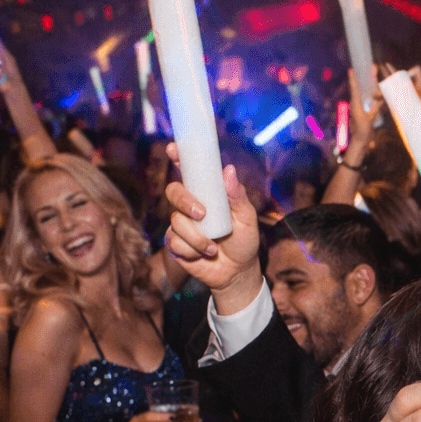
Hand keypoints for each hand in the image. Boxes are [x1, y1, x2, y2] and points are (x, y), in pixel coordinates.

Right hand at [164, 151, 262, 301]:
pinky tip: (203, 255)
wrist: (237, 272)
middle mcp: (191, 205)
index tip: (173, 148)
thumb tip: (229, 170)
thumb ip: (238, 196)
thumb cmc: (243, 241)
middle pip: (174, 191)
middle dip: (185, 201)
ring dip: (197, 238)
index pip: (190, 171)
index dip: (178, 156)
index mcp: (208, 194)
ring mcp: (181, 224)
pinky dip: (192, 251)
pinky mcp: (175, 243)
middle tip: (202, 214)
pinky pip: (175, 242)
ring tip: (214, 247)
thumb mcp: (247, 218)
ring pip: (176, 222)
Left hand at [347, 67, 380, 149]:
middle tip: (362, 71)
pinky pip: (361, 101)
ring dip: (362, 87)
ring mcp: (356, 108)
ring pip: (358, 95)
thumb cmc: (363, 131)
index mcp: (356, 105)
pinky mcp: (358, 112)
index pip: (354, 89)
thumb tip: (381, 98)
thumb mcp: (370, 119)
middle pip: (356, 89)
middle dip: (358, 80)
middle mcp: (354, 105)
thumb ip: (375, 108)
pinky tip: (370, 93)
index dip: (353, 79)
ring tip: (367, 78)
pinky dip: (365, 95)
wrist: (359, 142)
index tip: (351, 70)